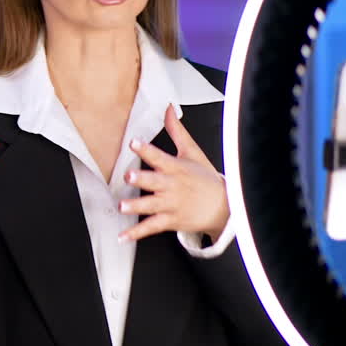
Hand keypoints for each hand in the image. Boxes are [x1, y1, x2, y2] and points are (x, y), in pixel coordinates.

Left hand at [119, 105, 227, 242]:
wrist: (224, 207)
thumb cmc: (204, 178)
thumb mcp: (192, 152)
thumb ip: (176, 131)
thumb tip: (168, 108)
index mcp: (176, 168)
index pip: (160, 156)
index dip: (147, 150)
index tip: (134, 143)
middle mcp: (172, 186)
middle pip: (156, 182)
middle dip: (142, 179)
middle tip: (129, 176)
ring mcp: (171, 205)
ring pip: (152, 206)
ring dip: (136, 206)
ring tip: (122, 206)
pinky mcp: (170, 221)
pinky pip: (151, 228)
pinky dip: (136, 234)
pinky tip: (121, 237)